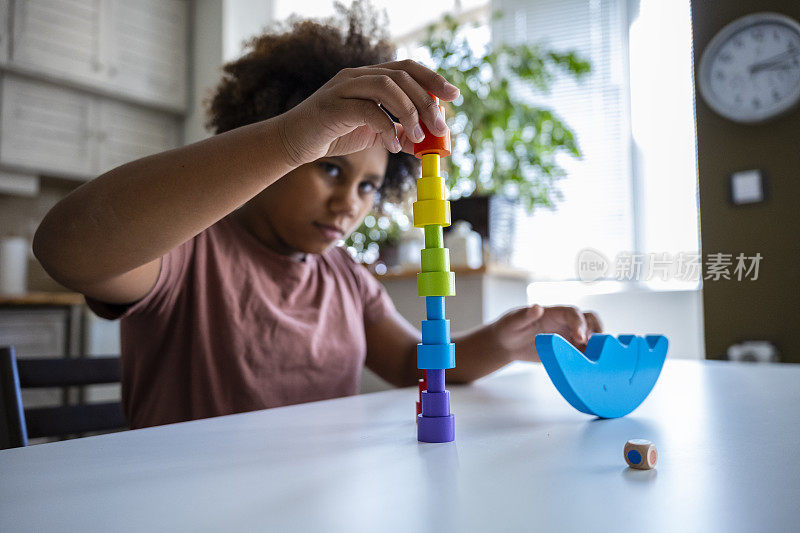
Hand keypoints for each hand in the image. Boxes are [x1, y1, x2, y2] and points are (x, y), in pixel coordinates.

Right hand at [275, 59, 459, 166]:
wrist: (294, 142)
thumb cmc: (333, 135)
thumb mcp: (372, 134)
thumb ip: (397, 133)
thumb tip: (425, 143)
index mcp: (369, 77)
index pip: (407, 68)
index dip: (433, 78)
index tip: (454, 95)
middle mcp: (357, 76)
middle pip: (402, 76)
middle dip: (427, 101)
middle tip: (440, 127)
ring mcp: (344, 88)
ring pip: (386, 86)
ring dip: (409, 112)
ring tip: (419, 137)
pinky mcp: (332, 106)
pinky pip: (367, 110)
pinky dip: (386, 128)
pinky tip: (392, 146)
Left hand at [489, 305, 602, 362]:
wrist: (507, 343)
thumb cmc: (509, 327)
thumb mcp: (514, 321)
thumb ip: (526, 315)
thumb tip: (537, 308)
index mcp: (554, 312)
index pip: (573, 313)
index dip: (579, 324)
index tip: (580, 338)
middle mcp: (565, 322)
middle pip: (589, 320)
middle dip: (595, 331)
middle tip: (592, 347)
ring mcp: (568, 335)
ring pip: (591, 335)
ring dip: (596, 344)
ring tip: (595, 358)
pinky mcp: (568, 349)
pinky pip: (584, 351)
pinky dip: (590, 357)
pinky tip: (589, 366)